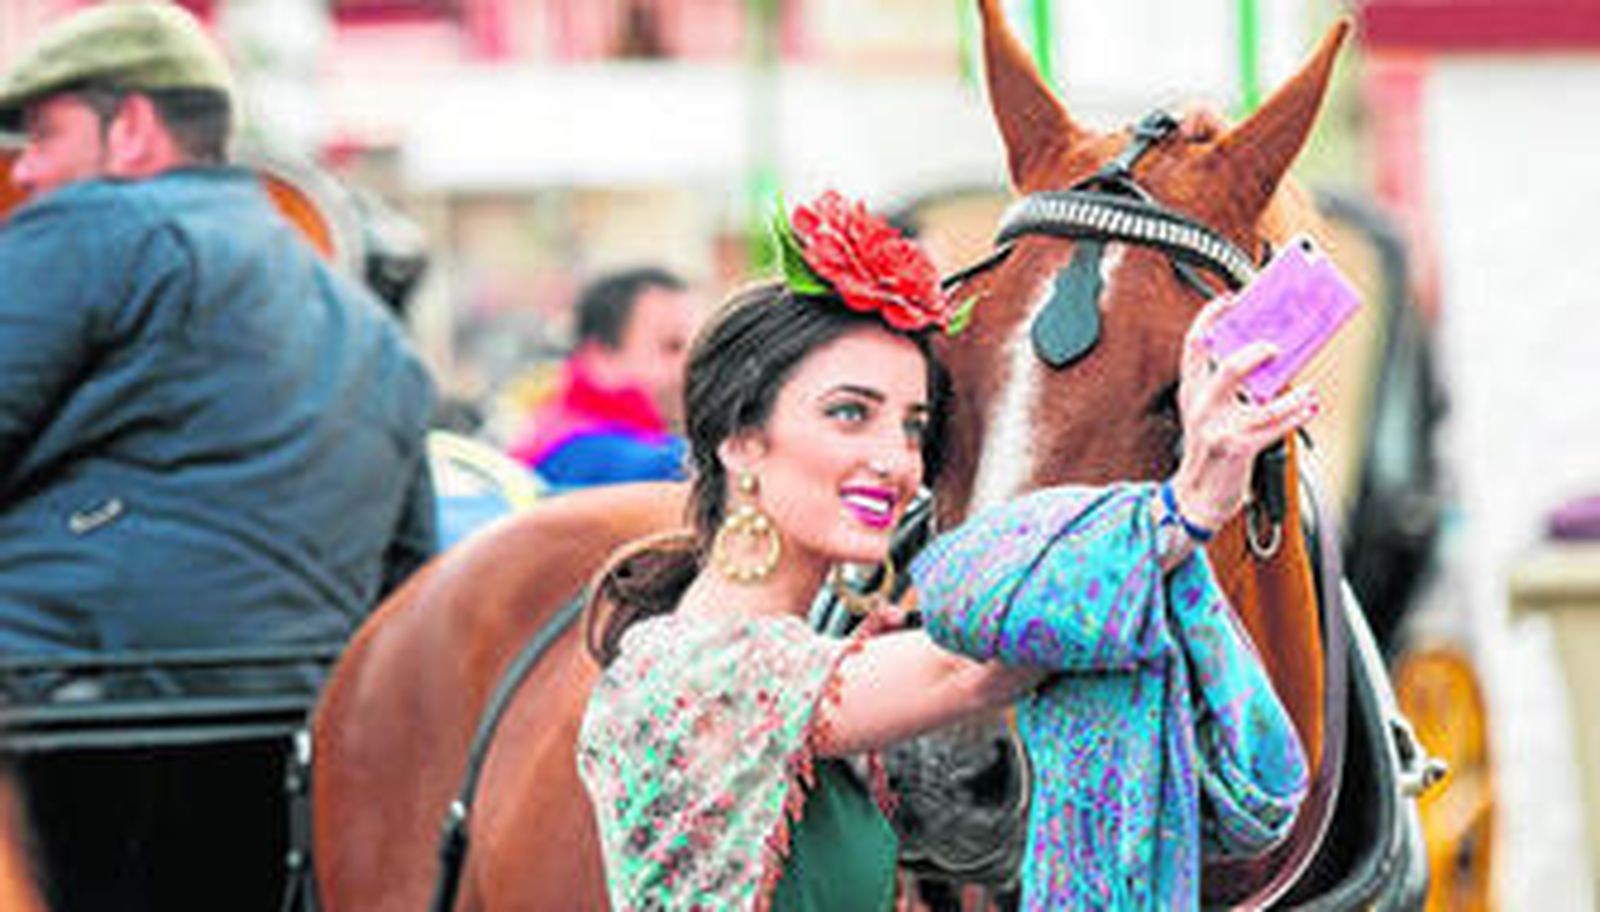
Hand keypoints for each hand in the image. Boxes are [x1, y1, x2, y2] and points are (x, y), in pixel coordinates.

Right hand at [1169, 294, 1319, 530]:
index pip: (1194, 346)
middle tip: (1276, 345)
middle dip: (1255, 354)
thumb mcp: (1213, 413)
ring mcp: (1217, 428)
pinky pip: (1273, 428)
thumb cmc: (1212, 451)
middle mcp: (1202, 407)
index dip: (1210, 318)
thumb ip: (1233, 387)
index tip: (1231, 300)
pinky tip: (1309, 405)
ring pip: (1259, 404)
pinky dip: (1295, 415)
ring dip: (1290, 396)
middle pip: (1226, 369)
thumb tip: (1273, 359)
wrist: (1198, 497)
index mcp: (1193, 391)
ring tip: (1307, 389)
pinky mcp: (1236, 449)